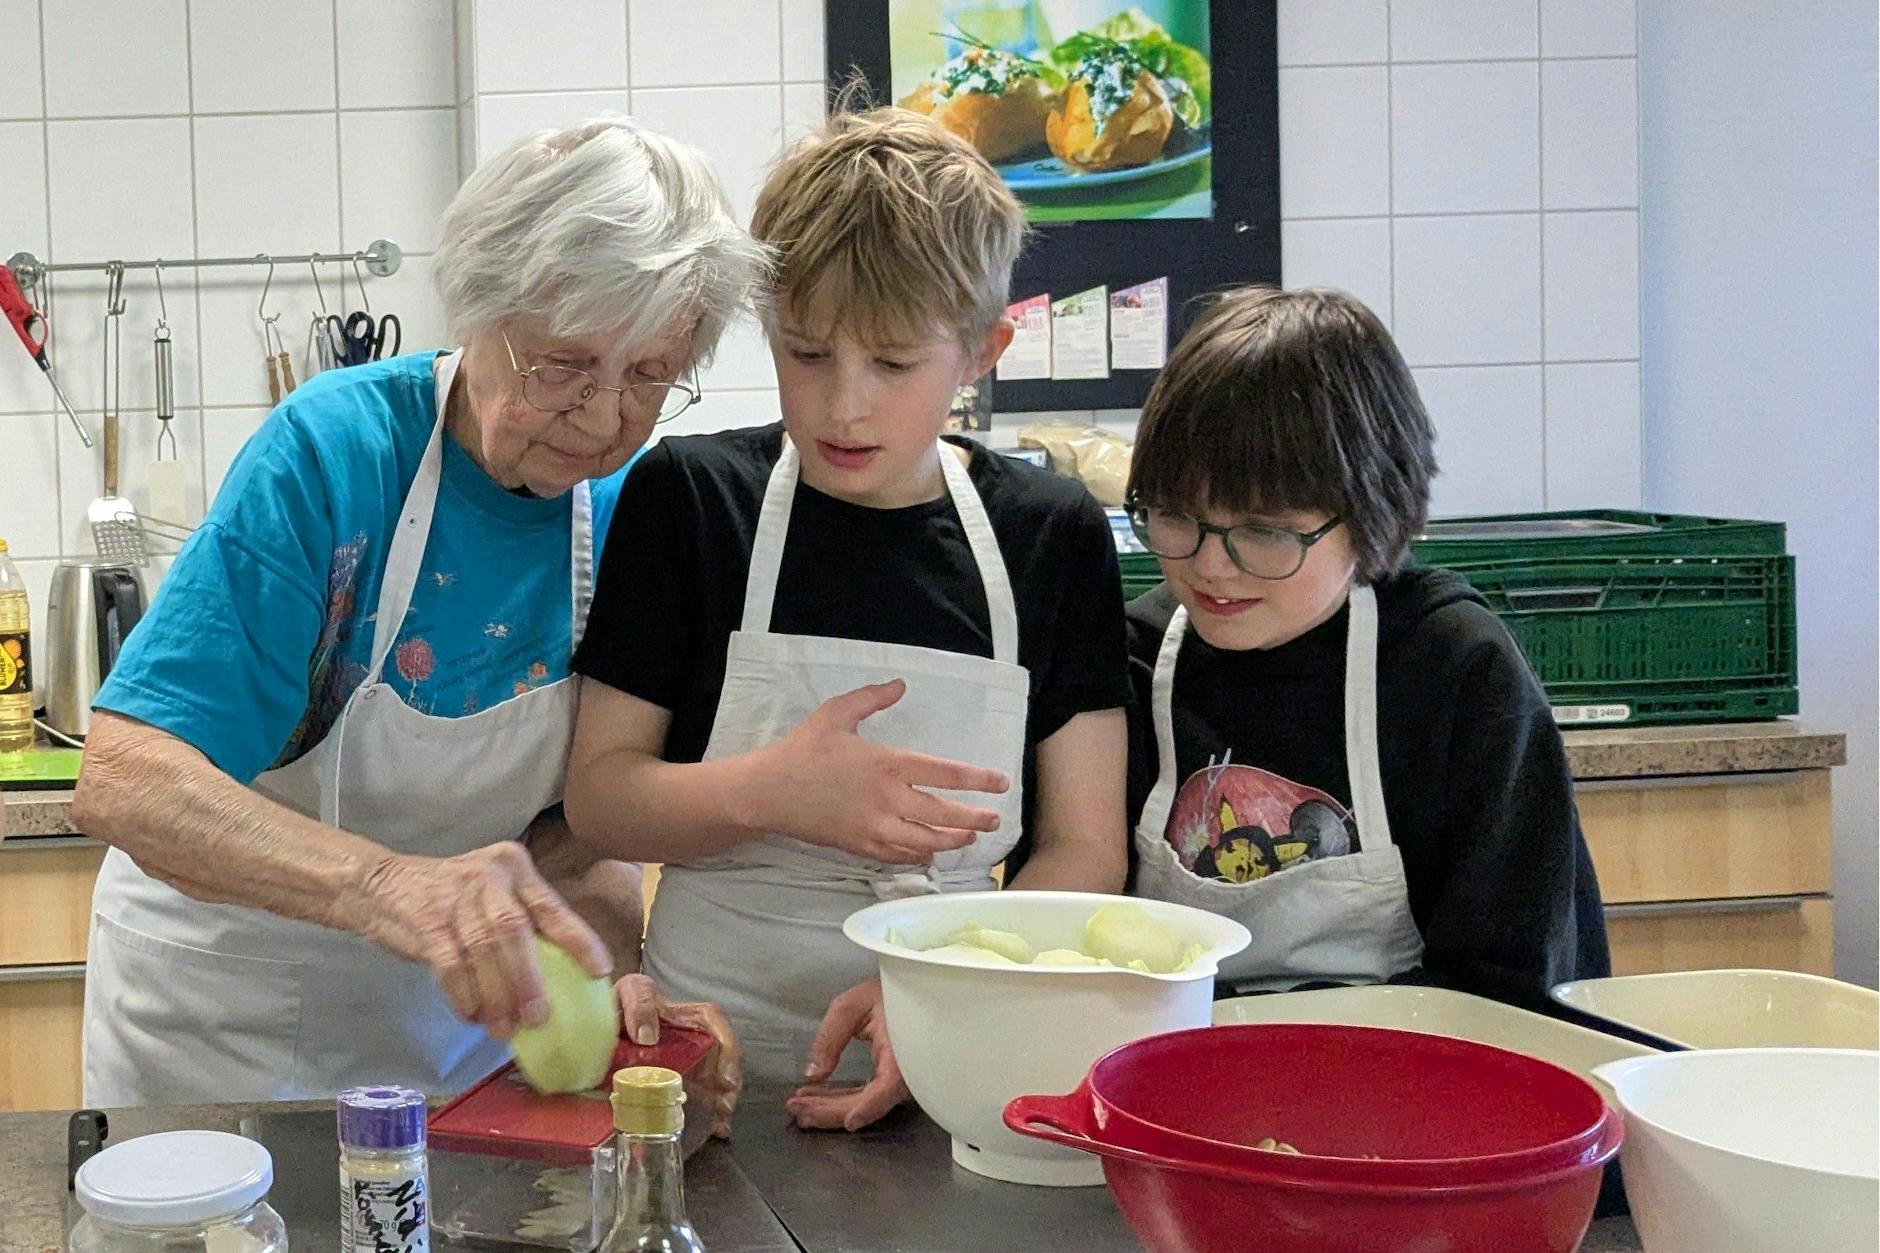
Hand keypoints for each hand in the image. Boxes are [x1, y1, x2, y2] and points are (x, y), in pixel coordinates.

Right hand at [350, 842, 609, 1039]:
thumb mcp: (491, 893)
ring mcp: (454, 897)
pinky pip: (450, 965)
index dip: (578, 940)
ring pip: (483, 952)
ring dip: (495, 997)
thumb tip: (559, 979)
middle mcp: (488, 876)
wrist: (382, 884)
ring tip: (503, 1030)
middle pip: (514, 931)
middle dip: (529, 980)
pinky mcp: (426, 921)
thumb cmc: (451, 897)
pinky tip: (472, 1016)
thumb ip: (521, 922)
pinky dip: (464, 995)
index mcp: (514, 867)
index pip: (552, 907)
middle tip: (538, 1018)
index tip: (599, 971)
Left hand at [617, 974, 741, 1139]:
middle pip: (722, 1058)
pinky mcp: (674, 1082)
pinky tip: (713, 1130)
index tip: (726, 1077)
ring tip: (719, 1123)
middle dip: (729, 1084)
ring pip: (715, 1080)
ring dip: (721, 1101)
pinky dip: (708, 1114)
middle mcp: (694, 1039)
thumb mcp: (629, 992)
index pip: (715, 1022)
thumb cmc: (620, 1003)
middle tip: (724, 1107)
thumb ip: (639, 1003)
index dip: (728, 1047)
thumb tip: (648, 1036)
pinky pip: (698, 1097)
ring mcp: (688, 1061)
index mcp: (686, 1015)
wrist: (598, 1025)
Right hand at [749, 680, 1009, 863]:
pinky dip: (920, 855)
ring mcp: (875, 828)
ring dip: (954, 840)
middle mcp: (888, 799)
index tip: (1000, 782)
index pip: (946, 774)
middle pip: (945, 814)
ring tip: (970, 837)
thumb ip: (872, 698)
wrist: (768, 792)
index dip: (979, 779)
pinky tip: (931, 852)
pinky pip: (900, 856)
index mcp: (888, 764)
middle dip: (976, 818)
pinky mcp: (861, 847)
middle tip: (995, 819)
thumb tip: (901, 685)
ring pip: (927, 841)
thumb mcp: (836, 713)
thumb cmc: (803, 750)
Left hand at [786, 979, 908, 1132]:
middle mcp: (906, 1071)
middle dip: (830, 1109)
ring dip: (830, 1107)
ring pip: (865, 1103)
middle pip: (870, 1101)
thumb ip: (829, 1039)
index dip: (870, 1106)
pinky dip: (841, 1099)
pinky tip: (816, 1096)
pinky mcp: (890, 1081)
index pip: (889, 1086)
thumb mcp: (851, 1006)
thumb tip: (813, 1074)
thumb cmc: (885, 993)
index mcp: (901, 1050)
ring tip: (799, 1103)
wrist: (909, 991)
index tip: (850, 1121)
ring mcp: (899, 1080)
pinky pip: (866, 1097)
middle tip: (795, 1107)